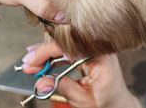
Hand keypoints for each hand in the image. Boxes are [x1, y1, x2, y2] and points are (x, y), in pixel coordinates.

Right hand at [23, 42, 140, 107]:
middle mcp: (99, 48)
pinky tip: (42, 60)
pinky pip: (69, 49)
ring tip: (31, 63)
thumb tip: (41, 81)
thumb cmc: (107, 102)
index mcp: (102, 56)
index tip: (33, 61)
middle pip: (66, 42)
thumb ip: (62, 87)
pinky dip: (54, 55)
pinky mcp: (89, 52)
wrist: (118, 104)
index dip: (47, 52)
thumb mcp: (83, 98)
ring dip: (46, 53)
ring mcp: (94, 49)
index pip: (70, 46)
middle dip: (43, 52)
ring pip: (65, 44)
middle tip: (27, 64)